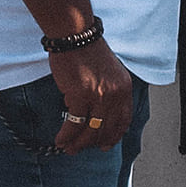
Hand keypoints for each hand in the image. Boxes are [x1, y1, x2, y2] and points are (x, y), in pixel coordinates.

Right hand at [49, 39, 133, 153]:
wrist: (76, 37)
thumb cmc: (87, 52)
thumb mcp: (109, 72)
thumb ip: (108, 92)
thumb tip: (97, 115)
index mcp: (124, 88)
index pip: (124, 119)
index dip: (114, 135)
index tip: (106, 144)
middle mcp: (115, 94)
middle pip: (107, 128)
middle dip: (93, 143)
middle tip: (81, 149)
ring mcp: (99, 96)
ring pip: (91, 130)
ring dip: (78, 143)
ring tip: (68, 148)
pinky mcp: (81, 95)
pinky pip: (74, 123)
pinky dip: (66, 134)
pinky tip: (60, 139)